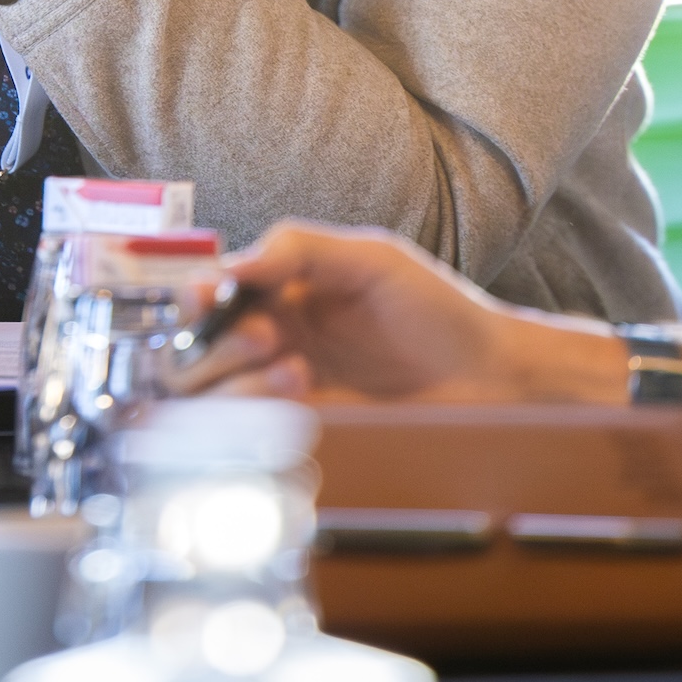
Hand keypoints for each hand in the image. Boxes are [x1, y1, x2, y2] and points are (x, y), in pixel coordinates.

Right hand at [168, 222, 622, 405]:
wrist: (489, 375)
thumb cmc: (437, 310)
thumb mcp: (370, 258)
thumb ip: (299, 248)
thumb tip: (233, 263)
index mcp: (282, 293)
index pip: (208, 294)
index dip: (195, 296)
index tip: (209, 295)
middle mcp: (274, 342)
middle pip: (192, 349)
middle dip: (215, 342)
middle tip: (266, 335)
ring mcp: (285, 392)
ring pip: (208, 397)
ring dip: (236, 381)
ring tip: (294, 368)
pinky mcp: (305, 434)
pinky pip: (246, 434)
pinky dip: (255, 413)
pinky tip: (301, 393)